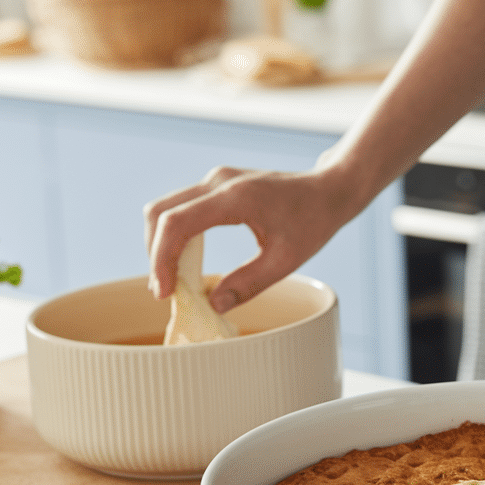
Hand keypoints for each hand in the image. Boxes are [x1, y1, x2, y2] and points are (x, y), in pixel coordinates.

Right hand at [144, 165, 356, 310]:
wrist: (329, 189)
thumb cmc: (314, 221)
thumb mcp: (286, 259)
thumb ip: (249, 283)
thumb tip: (213, 304)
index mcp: (235, 197)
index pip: (177, 223)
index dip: (161, 259)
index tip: (164, 292)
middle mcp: (218, 181)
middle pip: (160, 213)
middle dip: (155, 254)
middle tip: (164, 291)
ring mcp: (216, 180)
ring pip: (165, 209)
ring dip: (161, 244)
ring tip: (172, 281)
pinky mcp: (217, 186)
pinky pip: (181, 208)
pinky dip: (174, 235)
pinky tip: (184, 262)